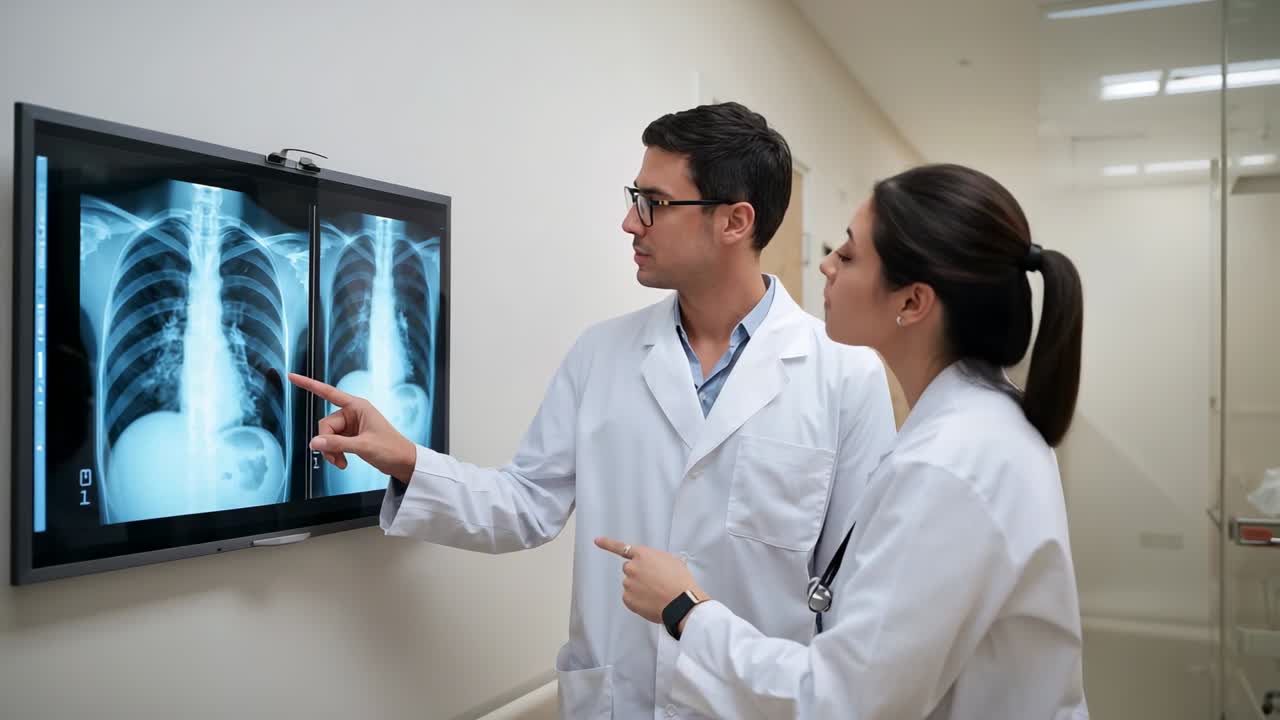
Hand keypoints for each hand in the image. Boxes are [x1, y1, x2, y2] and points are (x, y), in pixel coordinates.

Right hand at [287, 373, 417, 482]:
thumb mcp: (363, 446)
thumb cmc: (391, 448)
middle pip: (326, 424)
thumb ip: (337, 444)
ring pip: (328, 436)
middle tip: (335, 457)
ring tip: (341, 462)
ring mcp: (351, 426)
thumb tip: (315, 443)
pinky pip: (333, 443)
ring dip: (331, 451)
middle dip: (327, 442)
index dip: (309, 384)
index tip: (293, 376)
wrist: (403, 462)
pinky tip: (343, 462)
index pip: (328, 392)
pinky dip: (335, 453)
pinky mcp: (351, 437)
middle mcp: (353, 413)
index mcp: (358, 406)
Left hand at [595, 537, 707, 625]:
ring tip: (657, 593)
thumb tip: (655, 565)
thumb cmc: (680, 582)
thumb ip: (657, 559)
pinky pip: (629, 598)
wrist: (681, 603)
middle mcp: (632, 568)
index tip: (597, 541)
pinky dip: (638, 601)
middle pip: (629, 569)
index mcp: (643, 554)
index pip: (621, 547)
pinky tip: (651, 601)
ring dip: (639, 588)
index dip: (607, 544)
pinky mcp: (628, 599)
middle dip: (638, 574)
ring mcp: (628, 584)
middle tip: (654, 582)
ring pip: (630, 585)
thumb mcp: (672, 560)